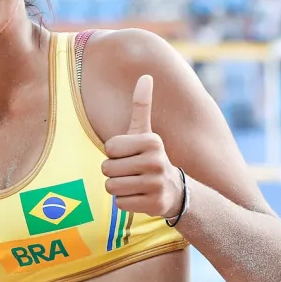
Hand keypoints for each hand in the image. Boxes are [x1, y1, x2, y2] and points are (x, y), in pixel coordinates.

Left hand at [101, 75, 183, 218]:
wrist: (173, 190)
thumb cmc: (149, 157)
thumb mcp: (145, 131)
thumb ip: (141, 105)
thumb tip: (145, 75)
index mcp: (152, 141)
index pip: (109, 148)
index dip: (114, 153)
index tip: (130, 154)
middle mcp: (157, 162)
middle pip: (107, 169)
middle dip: (114, 172)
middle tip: (131, 171)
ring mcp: (156, 185)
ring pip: (111, 187)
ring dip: (118, 187)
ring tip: (134, 183)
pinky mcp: (154, 205)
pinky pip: (120, 204)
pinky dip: (125, 202)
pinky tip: (139, 197)